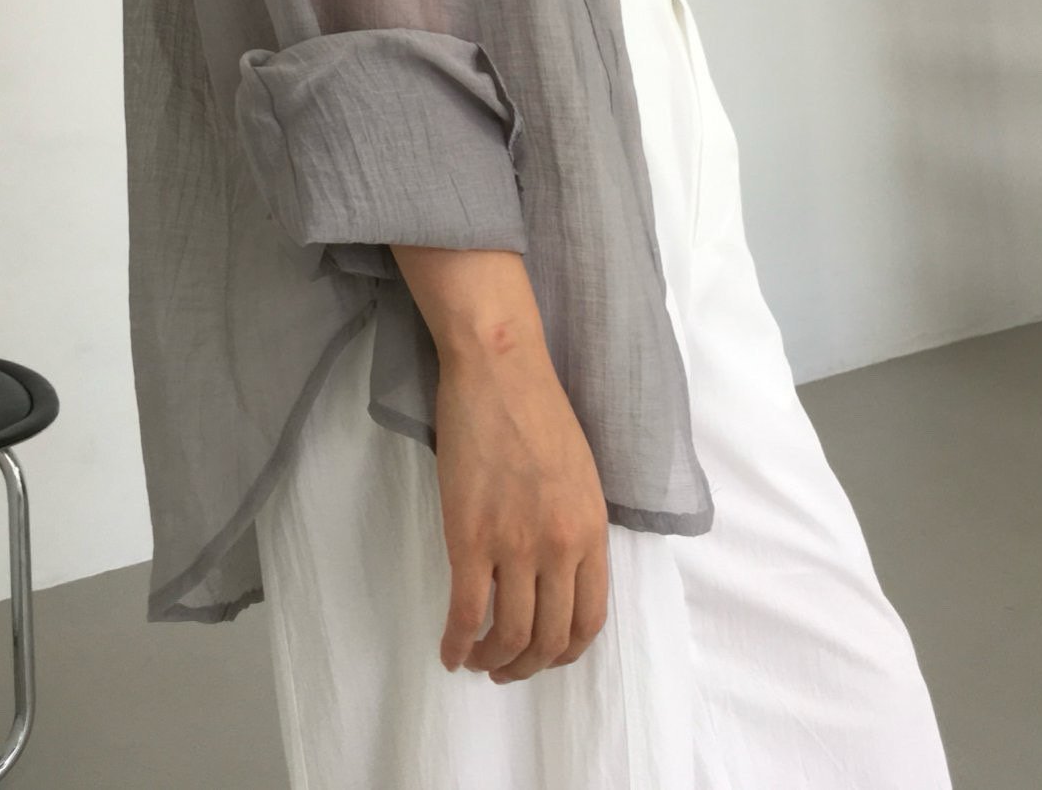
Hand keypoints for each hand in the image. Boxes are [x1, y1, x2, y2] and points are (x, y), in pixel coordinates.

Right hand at [433, 329, 610, 681]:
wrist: (500, 371)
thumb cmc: (538, 410)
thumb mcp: (581, 476)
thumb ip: (576, 527)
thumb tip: (560, 571)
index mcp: (591, 531)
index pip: (588, 620)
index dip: (565, 651)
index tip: (545, 655)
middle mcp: (560, 548)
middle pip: (549, 638)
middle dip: (527, 666)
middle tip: (507, 668)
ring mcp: (515, 545)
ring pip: (510, 635)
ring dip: (494, 661)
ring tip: (479, 661)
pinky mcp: (471, 537)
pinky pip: (466, 612)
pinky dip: (458, 643)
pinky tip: (450, 652)